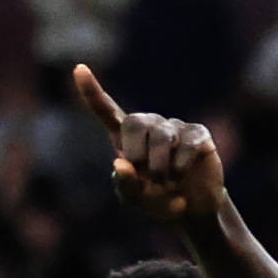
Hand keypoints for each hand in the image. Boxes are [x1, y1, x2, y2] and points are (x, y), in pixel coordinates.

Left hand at [70, 63, 223, 224]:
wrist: (193, 208)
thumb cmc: (159, 199)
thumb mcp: (137, 200)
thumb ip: (126, 185)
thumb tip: (121, 163)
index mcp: (126, 137)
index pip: (106, 110)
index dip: (92, 92)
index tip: (79, 70)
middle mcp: (149, 125)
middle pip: (133, 123)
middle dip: (137, 157)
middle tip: (148, 181)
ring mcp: (174, 126)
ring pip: (161, 138)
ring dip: (161, 170)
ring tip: (167, 183)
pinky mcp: (197, 133)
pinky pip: (186, 146)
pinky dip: (180, 168)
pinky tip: (182, 175)